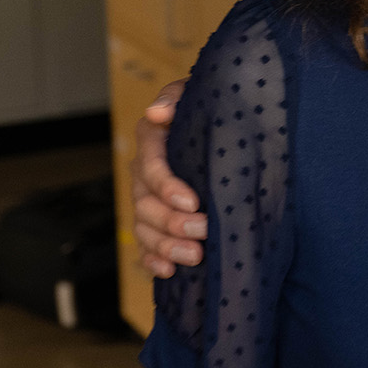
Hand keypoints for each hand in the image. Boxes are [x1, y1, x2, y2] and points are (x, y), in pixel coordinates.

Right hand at [133, 79, 204, 277]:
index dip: (167, 186)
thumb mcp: (195, 96)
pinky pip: (146, 246)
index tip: (193, 202)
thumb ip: (175, 99)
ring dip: (166, 245)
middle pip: (145, 204)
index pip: (151, 166)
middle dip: (172, 222)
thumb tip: (156, 112)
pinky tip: (170, 271)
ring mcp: (148, 200)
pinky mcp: (156, 222)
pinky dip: (154, 260)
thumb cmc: (209, 109)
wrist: (222, 125)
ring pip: (144, 228)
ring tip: (194, 256)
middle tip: (202, 232)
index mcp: (152, 141)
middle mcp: (144, 173)